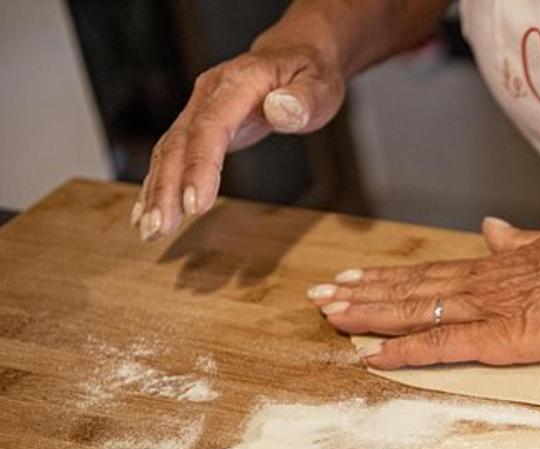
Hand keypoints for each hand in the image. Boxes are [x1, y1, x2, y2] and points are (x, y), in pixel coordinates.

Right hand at [132, 44, 343, 240]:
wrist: (295, 55)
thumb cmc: (310, 74)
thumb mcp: (319, 84)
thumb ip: (301, 99)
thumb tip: (280, 109)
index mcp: (239, 82)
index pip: (211, 126)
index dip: (200, 166)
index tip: (194, 204)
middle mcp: (210, 93)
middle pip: (180, 143)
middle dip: (165, 188)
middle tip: (159, 228)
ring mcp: (200, 109)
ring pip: (169, 152)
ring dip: (156, 192)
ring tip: (151, 230)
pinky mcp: (199, 126)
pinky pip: (172, 155)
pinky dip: (158, 184)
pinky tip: (148, 213)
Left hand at [307, 217, 539, 366]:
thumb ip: (517, 241)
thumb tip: (492, 227)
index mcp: (492, 265)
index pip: (427, 273)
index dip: (386, 276)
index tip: (350, 276)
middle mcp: (478, 284)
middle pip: (407, 288)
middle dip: (359, 292)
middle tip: (316, 295)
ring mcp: (484, 310)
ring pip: (412, 311)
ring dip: (367, 314)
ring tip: (328, 316)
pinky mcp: (497, 339)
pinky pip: (439, 346)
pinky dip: (403, 351)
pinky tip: (372, 355)